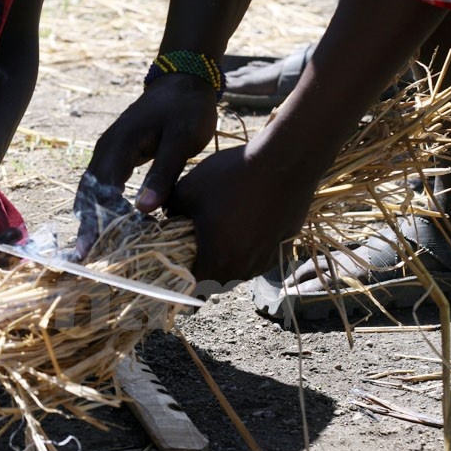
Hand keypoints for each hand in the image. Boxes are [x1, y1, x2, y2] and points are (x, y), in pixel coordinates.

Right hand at [74, 73, 216, 257]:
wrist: (184, 82)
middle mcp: (105, 150)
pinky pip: (101, 187)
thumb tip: (144, 211)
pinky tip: (106, 229)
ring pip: (91, 192)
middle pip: (88, 194)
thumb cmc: (186, 110)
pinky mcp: (115, 158)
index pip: (100, 192)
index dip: (94, 223)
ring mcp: (107, 153)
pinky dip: (99, 208)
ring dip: (89, 220)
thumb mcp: (181, 141)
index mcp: (119, 146)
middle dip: (85, 227)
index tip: (87, 250)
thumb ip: (163, 175)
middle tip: (82, 260)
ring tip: (89, 252)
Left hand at [166, 143, 316, 284]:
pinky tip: (243, 225)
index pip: (192, 288)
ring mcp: (267, 260)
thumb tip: (166, 218)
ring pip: (239, 271)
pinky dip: (247, 249)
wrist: (285, 161)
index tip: (174, 267)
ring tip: (218, 234)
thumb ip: (169, 211)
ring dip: (226, 260)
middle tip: (192, 248)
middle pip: (216, 282)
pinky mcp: (283, 248)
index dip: (180, 280)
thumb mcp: (187, 190)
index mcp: (218, 262)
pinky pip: (257, 258)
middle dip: (202, 269)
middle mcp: (244, 269)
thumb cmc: (231, 176)